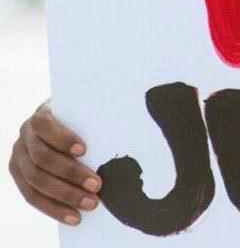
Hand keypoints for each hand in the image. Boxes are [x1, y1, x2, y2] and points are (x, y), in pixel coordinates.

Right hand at [8, 101, 100, 225]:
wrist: (59, 123)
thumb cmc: (81, 117)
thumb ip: (97, 118)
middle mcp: (25, 136)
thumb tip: (131, 126)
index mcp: (41, 114)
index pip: (45, 125)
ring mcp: (19, 157)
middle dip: (70, 174)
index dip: (62, 138)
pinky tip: (74, 217)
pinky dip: (54, 209)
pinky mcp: (19, 176)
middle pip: (42, 158)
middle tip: (97, 185)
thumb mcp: (86, 111)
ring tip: (91, 204)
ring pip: (36, 181)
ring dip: (65, 196)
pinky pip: (32, 197)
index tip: (84, 150)